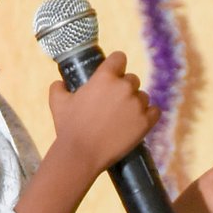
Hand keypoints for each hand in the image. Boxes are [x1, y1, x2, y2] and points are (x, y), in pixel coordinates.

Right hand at [47, 53, 157, 177]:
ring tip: (122, 117)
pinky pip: (155, 111)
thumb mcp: (57, 102)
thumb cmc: (69, 127)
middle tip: (114, 103)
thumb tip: (60, 84)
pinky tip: (138, 121)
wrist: (82, 154)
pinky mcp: (146, 122)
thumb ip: (59, 87)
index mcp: (104, 76)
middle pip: (132, 79)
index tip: (114, 74)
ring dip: (135, 103)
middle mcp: (124, 87)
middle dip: (124, 88)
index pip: (119, 58)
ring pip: (143, 96)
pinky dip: (148, 115)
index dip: (116, 65)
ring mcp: (137, 105)